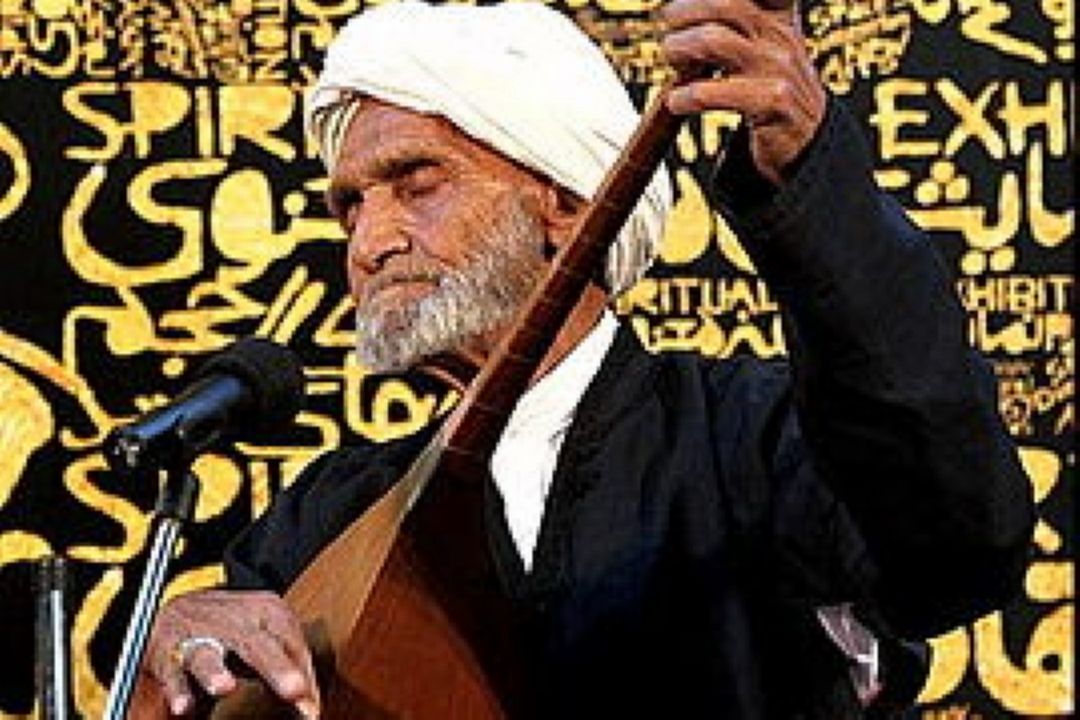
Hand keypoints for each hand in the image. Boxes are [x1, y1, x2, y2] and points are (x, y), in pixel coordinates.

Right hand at [141, 589, 319, 717]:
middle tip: (295, 690)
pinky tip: (184, 706)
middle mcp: (232, 620)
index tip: (312, 706)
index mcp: (265, 611)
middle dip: (276, 667)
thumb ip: (288, 666)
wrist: (179, 608)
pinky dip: (177, 691)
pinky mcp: (167, 655)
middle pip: (257, 643)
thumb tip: (311, 707)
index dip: (304, 673)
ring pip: (206, 653)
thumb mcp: (266, 637)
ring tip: (225, 687)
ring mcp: (197, 636)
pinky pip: (172, 675)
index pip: (290, 641)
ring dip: (215, 671)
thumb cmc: (233, 630)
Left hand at [659, 0, 826, 183]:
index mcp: (779, 18)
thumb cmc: (772, 94)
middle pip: (725, 2)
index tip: (679, 11)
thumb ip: (733, 27)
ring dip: (679, 48)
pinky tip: (677, 102)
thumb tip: (679, 12)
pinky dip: (685, 97)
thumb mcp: (763, 51)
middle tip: (668, 31)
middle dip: (684, 12)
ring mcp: (777, 68)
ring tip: (673, 61)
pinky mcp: (773, 102)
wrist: (807, 144)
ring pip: (713, 40)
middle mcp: (779, 37)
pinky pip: (714, 92)